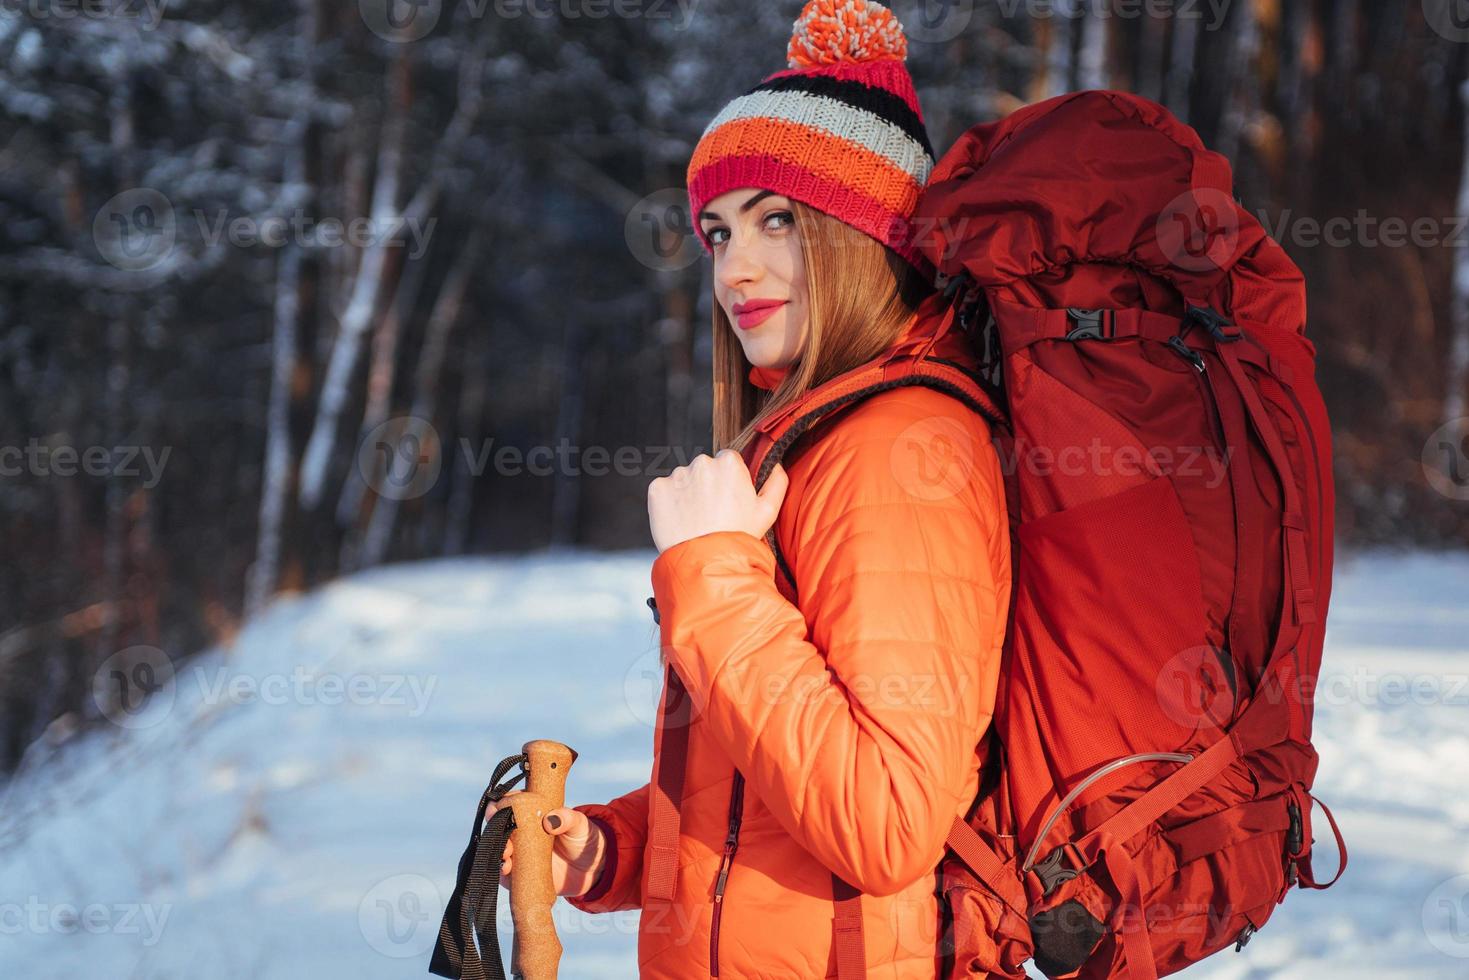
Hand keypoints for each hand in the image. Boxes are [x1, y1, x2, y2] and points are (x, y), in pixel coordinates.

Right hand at [489, 790, 607, 898]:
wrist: (590, 869)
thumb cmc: (583, 838)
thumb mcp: (579, 824)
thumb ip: (568, 818)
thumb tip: (550, 820)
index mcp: (532, 812)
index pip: (511, 803)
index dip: (500, 804)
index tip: (497, 809)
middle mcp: (521, 831)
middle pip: (498, 826)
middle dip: (494, 828)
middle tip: (502, 834)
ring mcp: (519, 852)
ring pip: (499, 848)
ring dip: (497, 850)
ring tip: (506, 856)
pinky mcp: (520, 873)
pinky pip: (505, 873)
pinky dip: (501, 871)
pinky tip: (506, 870)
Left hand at [647, 448, 788, 552]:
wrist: (704, 562)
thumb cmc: (737, 538)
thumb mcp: (768, 512)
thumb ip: (777, 483)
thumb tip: (776, 466)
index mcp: (729, 462)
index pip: (727, 460)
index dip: (728, 481)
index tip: (727, 499)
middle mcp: (702, 463)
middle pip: (704, 468)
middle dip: (707, 485)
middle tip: (712, 512)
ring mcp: (677, 475)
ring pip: (683, 480)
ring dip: (687, 494)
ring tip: (696, 520)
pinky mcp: (657, 489)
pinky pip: (663, 490)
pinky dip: (669, 503)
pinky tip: (680, 520)